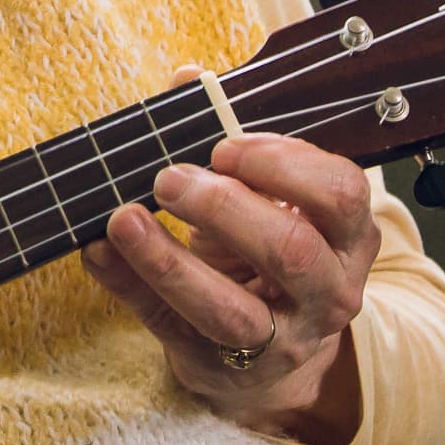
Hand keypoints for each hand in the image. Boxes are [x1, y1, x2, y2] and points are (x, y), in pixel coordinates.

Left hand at [79, 130, 375, 444]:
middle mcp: (328, 291)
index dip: (285, 166)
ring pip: (233, 311)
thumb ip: (230, 137)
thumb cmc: (264, 247)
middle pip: (292, 251)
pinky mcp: (224, 366)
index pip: (341, 195)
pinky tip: (96, 250)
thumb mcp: (265, 196)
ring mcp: (281, 338)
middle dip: (224, 208)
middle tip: (168, 177)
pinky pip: (172, 327)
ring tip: (124, 217)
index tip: (225, 146)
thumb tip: (188, 78)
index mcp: (347, 235)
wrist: (271, 350)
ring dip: (172, 262)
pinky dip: (129, 286)